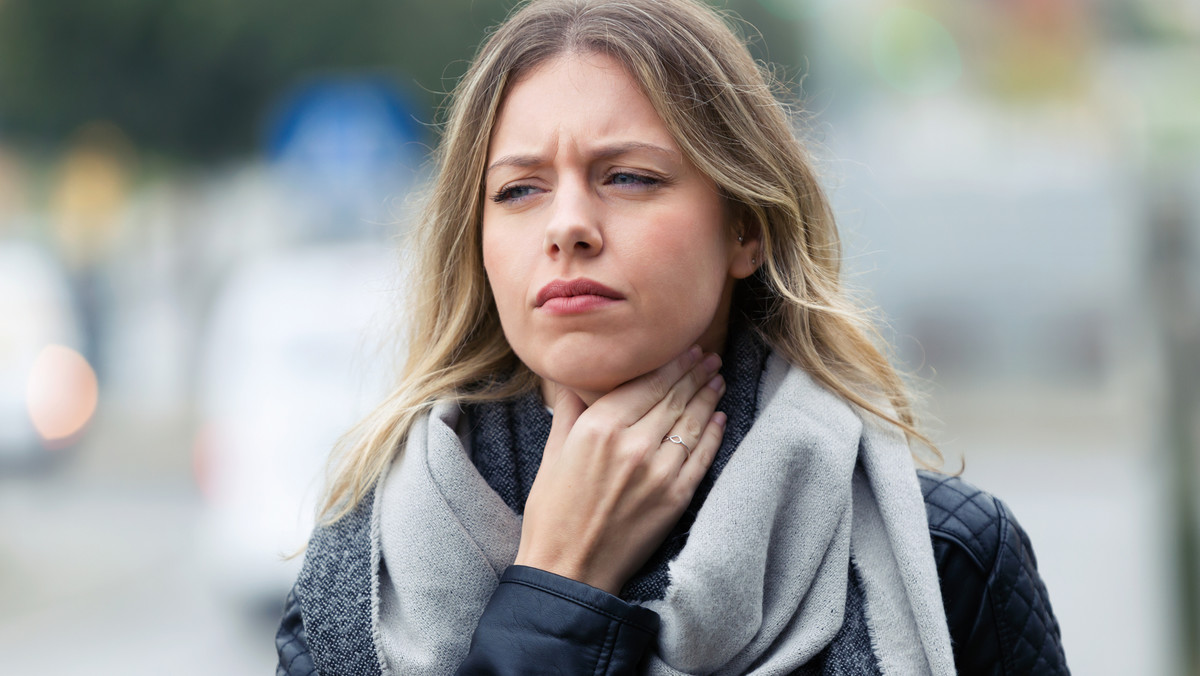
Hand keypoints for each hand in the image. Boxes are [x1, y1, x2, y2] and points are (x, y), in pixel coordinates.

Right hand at [513, 345, 726, 594]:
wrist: (568, 569)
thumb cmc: (552, 513)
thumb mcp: (552, 453)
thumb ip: (570, 411)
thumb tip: (576, 379)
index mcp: (598, 427)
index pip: (646, 382)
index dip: (672, 363)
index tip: (686, 350)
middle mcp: (632, 444)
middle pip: (674, 397)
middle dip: (695, 373)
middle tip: (709, 359)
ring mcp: (658, 471)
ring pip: (692, 422)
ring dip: (708, 397)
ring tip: (718, 380)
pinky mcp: (676, 498)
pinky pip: (702, 456)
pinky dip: (714, 433)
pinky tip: (720, 417)